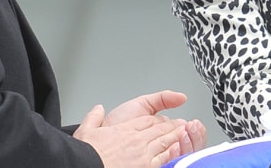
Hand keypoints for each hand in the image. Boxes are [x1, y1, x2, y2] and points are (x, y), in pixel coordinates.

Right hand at [74, 103, 192, 167]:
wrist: (85, 166)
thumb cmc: (87, 153)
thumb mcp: (86, 130)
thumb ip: (93, 117)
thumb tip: (98, 109)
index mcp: (124, 130)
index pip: (147, 120)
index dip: (158, 119)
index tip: (165, 119)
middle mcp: (135, 140)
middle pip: (159, 129)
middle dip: (172, 126)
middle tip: (183, 124)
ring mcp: (142, 155)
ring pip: (164, 142)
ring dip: (176, 137)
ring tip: (185, 134)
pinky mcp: (145, 167)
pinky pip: (163, 158)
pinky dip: (172, 153)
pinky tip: (178, 150)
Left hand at [102, 91, 206, 153]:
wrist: (100, 135)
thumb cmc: (116, 123)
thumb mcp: (142, 104)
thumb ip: (163, 98)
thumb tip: (182, 97)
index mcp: (161, 131)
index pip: (185, 132)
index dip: (193, 128)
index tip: (194, 123)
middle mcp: (161, 144)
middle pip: (187, 143)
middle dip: (193, 135)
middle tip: (193, 127)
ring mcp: (157, 155)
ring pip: (182, 152)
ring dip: (188, 143)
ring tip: (187, 132)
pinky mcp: (153, 163)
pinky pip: (170, 159)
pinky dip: (176, 152)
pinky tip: (177, 145)